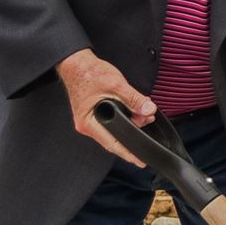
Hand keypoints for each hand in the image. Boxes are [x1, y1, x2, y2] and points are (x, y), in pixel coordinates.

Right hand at [57, 49, 152, 168]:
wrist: (77, 63)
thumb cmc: (88, 73)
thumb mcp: (115, 84)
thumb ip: (134, 99)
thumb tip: (148, 110)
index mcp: (88, 123)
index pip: (112, 143)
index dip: (128, 153)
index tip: (140, 161)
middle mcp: (89, 124)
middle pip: (116, 136)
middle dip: (135, 130)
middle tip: (148, 119)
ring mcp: (92, 119)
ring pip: (116, 127)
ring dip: (132, 121)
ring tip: (145, 113)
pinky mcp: (96, 112)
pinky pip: (113, 120)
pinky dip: (126, 116)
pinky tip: (135, 110)